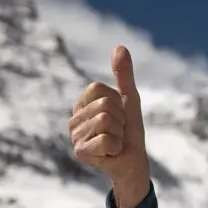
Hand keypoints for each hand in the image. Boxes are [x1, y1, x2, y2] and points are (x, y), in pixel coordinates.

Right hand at [69, 46, 149, 207]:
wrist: (133, 161)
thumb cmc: (130, 131)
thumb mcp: (129, 98)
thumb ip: (123, 74)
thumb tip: (120, 46)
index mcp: (82, 104)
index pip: (97, 88)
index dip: (116, 101)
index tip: (118, 115)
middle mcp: (74, 119)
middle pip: (104, 105)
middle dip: (120, 119)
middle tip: (118, 132)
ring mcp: (75, 136)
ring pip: (106, 121)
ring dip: (119, 134)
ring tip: (115, 142)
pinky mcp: (80, 153)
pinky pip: (106, 139)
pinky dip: (116, 146)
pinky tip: (111, 153)